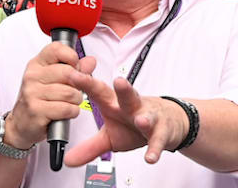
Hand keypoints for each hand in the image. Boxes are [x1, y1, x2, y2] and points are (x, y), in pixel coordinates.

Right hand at [3, 42, 96, 149]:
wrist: (21, 124)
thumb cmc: (39, 101)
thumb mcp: (54, 81)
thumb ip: (74, 69)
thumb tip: (91, 61)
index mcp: (37, 64)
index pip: (56, 49)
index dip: (71, 57)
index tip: (74, 67)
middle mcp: (32, 76)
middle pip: (68, 73)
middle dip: (77, 85)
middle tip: (71, 91)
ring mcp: (32, 92)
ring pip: (70, 93)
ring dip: (75, 102)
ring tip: (66, 104)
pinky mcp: (36, 110)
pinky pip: (67, 109)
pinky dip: (71, 113)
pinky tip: (63, 113)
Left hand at [64, 75, 188, 165]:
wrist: (168, 122)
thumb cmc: (133, 124)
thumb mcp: (110, 136)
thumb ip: (89, 147)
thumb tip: (68, 161)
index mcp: (114, 103)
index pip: (98, 90)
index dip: (86, 82)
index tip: (73, 75)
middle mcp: (131, 107)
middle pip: (126, 95)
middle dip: (122, 88)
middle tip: (118, 81)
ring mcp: (149, 117)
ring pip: (147, 115)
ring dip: (144, 118)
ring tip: (140, 120)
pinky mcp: (163, 131)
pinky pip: (158, 140)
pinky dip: (155, 149)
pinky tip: (150, 158)